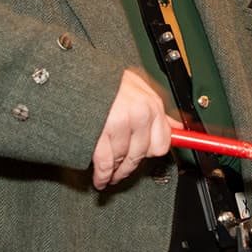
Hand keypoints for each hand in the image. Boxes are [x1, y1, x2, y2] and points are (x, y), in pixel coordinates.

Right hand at [91, 69, 174, 190]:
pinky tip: (100, 178)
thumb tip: (175, 126)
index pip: (162, 143)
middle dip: (129, 165)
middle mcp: (139, 115)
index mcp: (151, 104)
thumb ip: (155, 109)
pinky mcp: (100, 133)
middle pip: (141, 155)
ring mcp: (120, 124)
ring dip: (114, 172)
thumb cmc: (104, 79)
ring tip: (109, 175)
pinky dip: (102, 175)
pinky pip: (105, 164)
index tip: (144, 158)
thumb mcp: (135, 86)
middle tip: (121, 170)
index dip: (149, 153)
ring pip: (122, 160)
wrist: (76, 73)